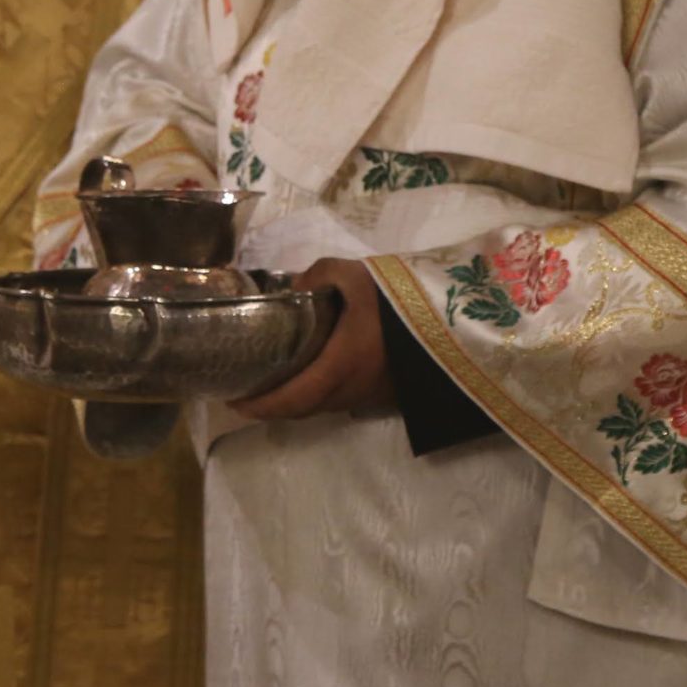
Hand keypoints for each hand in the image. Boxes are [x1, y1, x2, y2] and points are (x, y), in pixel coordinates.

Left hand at [228, 257, 396, 420]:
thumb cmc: (397, 301)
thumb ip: (316, 277)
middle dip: (272, 407)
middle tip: (248, 393)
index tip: (235, 401)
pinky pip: (341, 401)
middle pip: (302, 410)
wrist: (451, 321)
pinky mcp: (385, 394)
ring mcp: (369, 396)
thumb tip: (292, 288)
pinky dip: (319, 396)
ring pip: (323, 408)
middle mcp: (350, 391)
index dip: (260, 405)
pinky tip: (314, 376)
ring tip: (276, 384)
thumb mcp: (353, 275)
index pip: (290, 399)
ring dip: (296, 403)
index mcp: (337, 367)